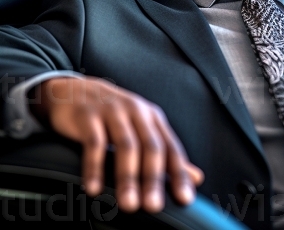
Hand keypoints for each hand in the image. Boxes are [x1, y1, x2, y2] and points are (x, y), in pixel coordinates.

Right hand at [30, 76, 203, 212]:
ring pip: (126, 146)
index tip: (185, 198)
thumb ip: (167, 153)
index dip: (180, 173)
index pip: (171, 148)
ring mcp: (113, 112)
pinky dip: (95, 167)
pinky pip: (94, 143)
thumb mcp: (143, 128)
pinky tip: (94, 188)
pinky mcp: (89, 116)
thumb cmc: (114, 114)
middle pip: (151, 147)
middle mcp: (137, 112)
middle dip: (154, 179)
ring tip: (128, 203)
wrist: (76, 90)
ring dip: (128, 177)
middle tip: (154, 206)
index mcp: (153, 118)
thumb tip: (196, 178)